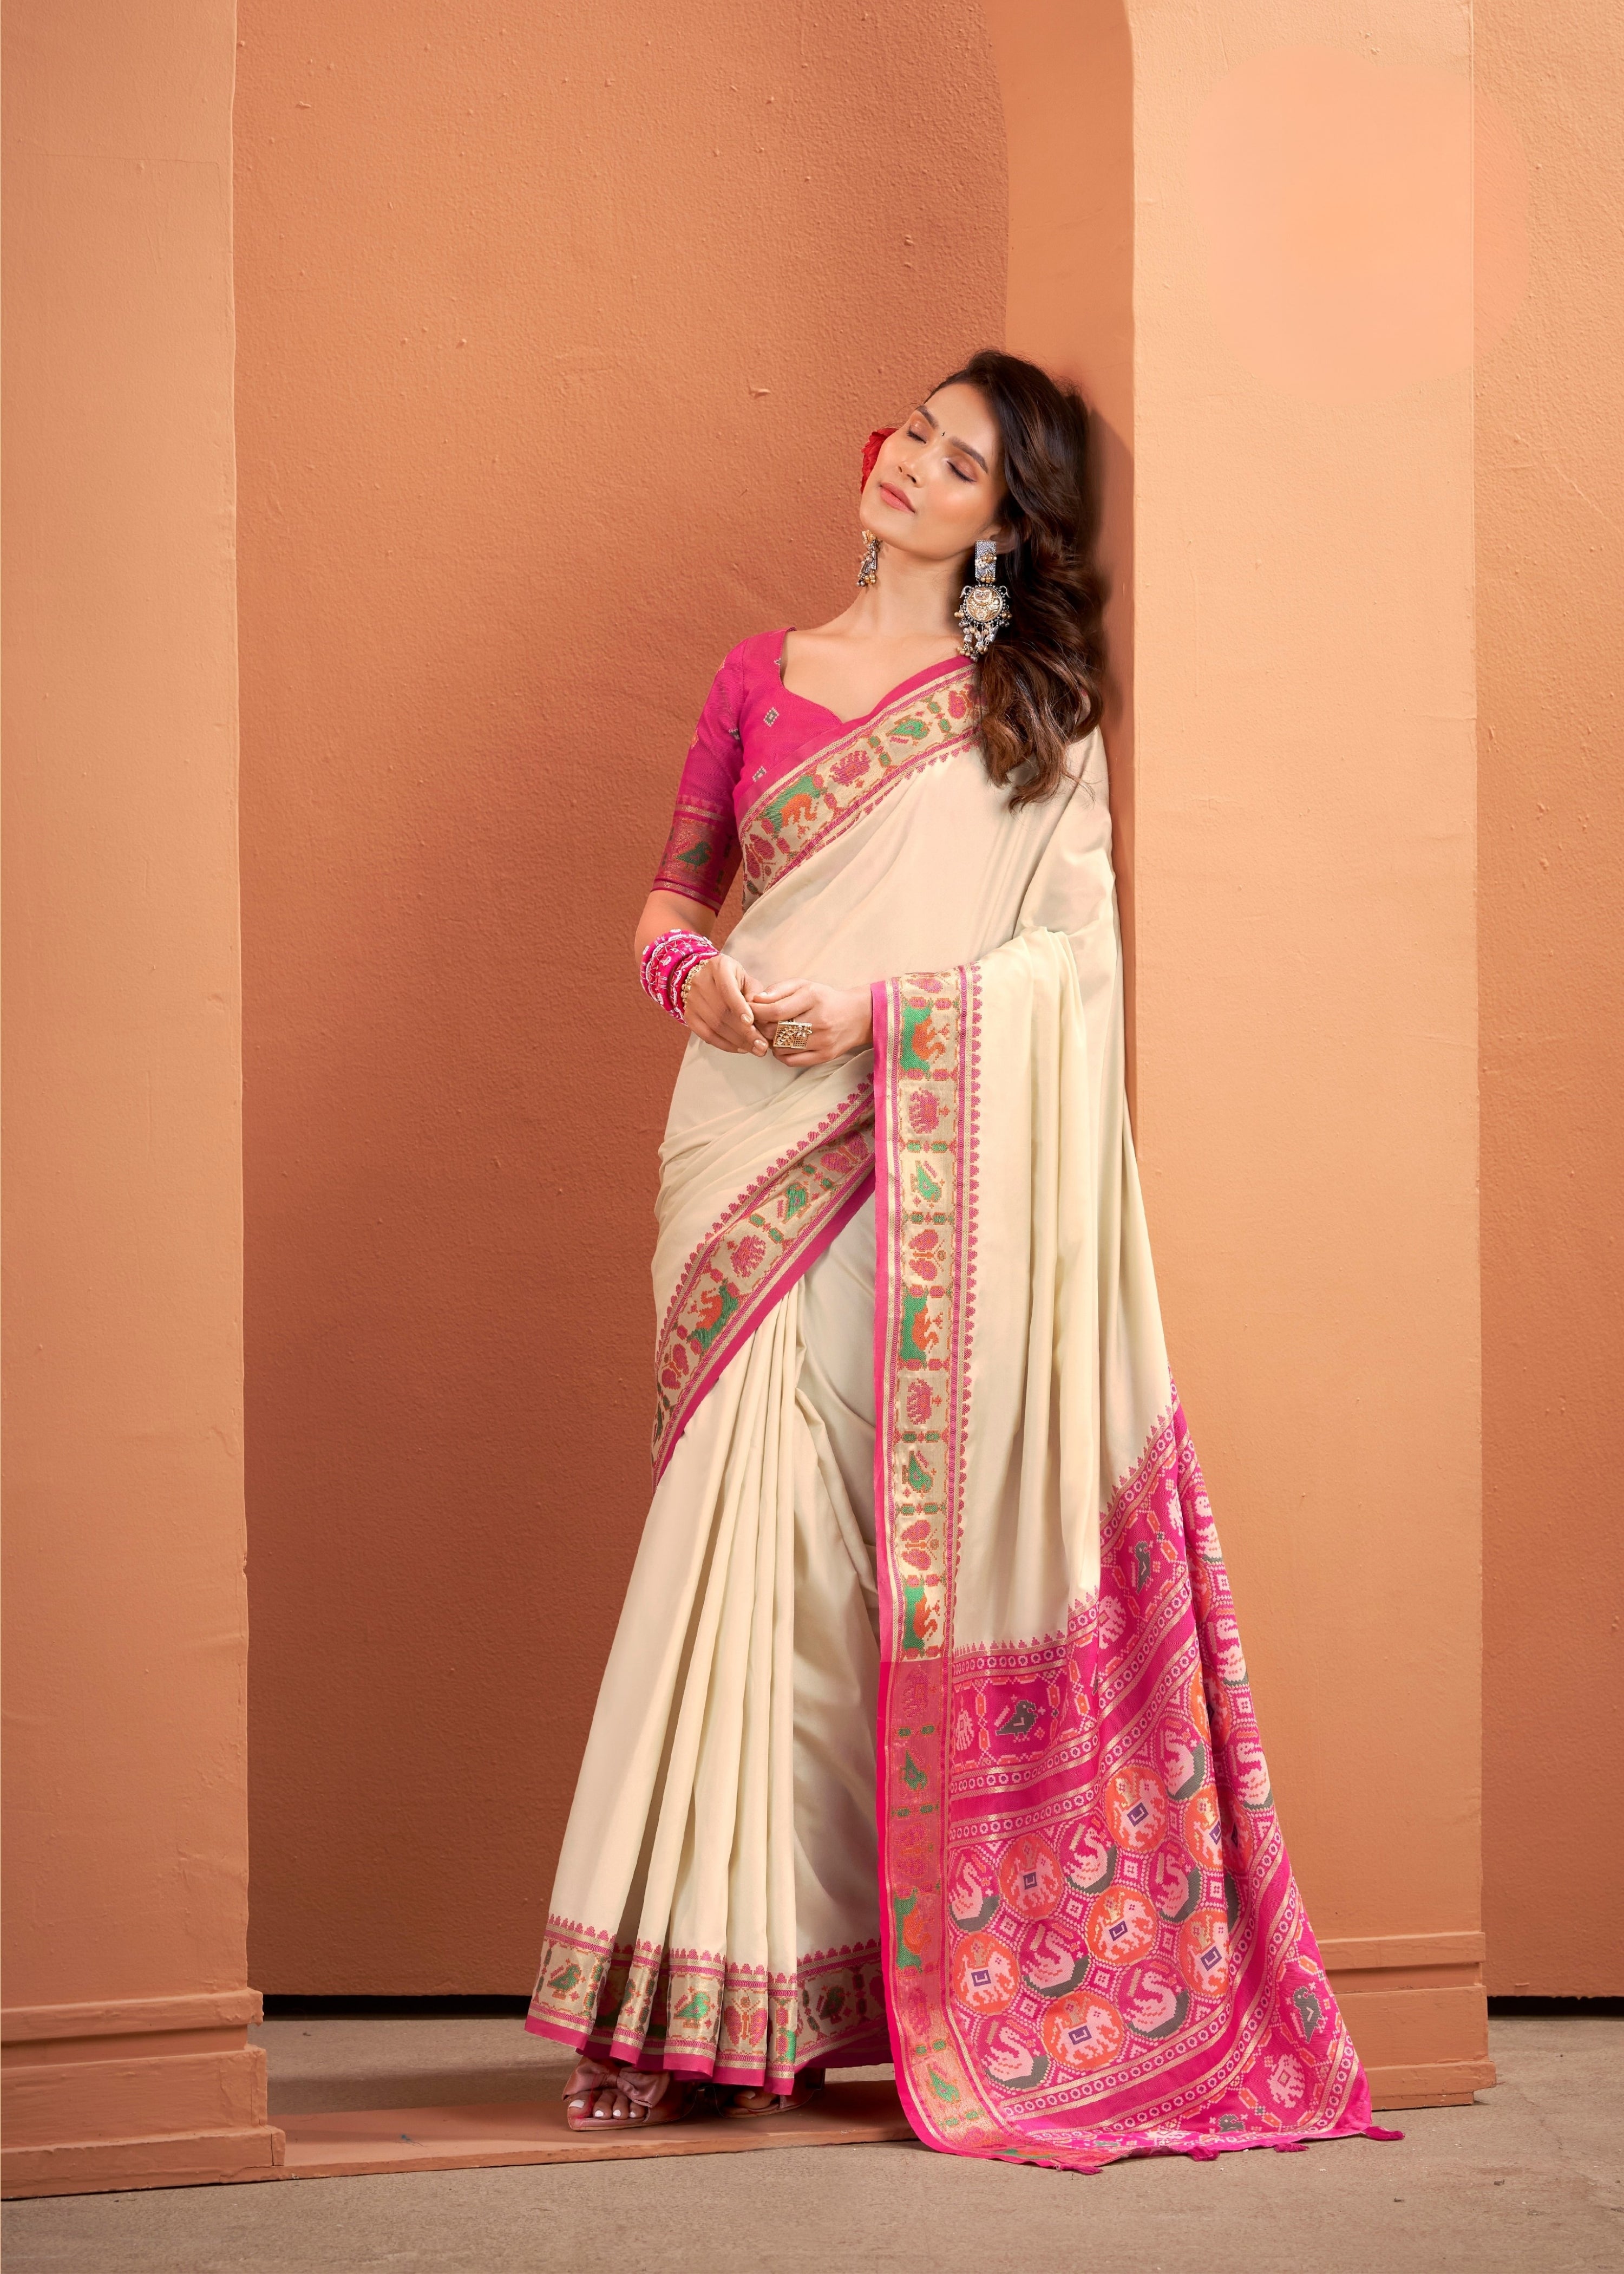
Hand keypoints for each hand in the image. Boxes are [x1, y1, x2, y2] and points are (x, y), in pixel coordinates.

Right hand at [683, 953, 768, 1054]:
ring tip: (755, 1049)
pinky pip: (706, 1035)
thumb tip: (760, 1018)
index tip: (751, 1023)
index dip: (739, 1007)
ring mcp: (692, 999)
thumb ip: (755, 995)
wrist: (709, 979)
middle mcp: (701, 981)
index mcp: (718, 967)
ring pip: (714, 1025)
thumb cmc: (735, 980)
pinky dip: (724, 1044)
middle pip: (721, 1011)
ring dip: (737, 1041)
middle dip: (743, 1031)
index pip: (727, 990)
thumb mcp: (748, 980)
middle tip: (761, 1045)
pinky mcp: (689, 1015)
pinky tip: (740, 1048)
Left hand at [748, 980, 872, 1065]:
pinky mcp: (824, 1056)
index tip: (748, 1010)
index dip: (756, 1012)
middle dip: (760, 1027)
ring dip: (770, 1041)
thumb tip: (756, 1000)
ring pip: (780, 1048)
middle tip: (757, 1023)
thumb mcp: (804, 986)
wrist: (858, 1016)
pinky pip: (791, 1060)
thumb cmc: (825, 999)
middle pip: (775, 1031)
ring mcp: (823, 1041)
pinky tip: (782, 1044)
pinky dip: (780, 1053)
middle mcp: (819, 1020)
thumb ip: (778, 990)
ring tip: (772, 1032)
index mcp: (813, 998)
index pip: (775, 1011)